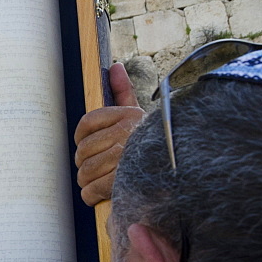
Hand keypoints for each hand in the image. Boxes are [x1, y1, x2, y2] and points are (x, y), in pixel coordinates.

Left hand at [74, 62, 143, 205]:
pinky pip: (93, 188)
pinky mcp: (124, 180)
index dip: (80, 137)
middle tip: (93, 168)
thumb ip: (124, 92)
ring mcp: (125, 156)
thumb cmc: (152, 144)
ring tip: (96, 181)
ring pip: (87, 170)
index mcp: (128, 115)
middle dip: (84, 163)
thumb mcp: (139, 115)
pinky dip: (91, 194)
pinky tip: (97, 194)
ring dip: (87, 181)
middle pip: (84, 149)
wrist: (181, 172)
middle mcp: (127, 132)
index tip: (85, 145)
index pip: (87, 123)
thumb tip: (115, 67)